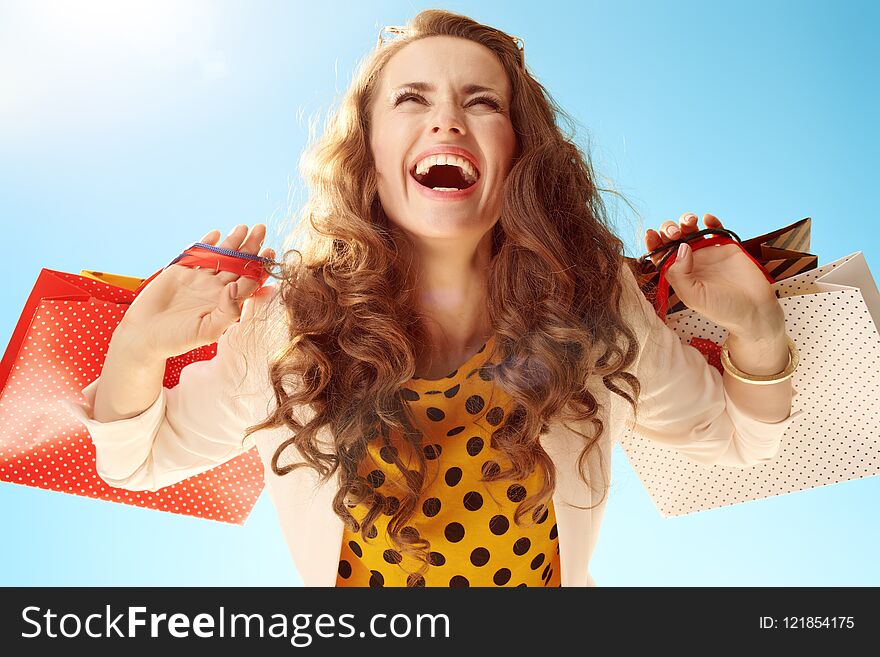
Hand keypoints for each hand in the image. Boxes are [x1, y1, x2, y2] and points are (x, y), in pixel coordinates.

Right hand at [117, 224, 275, 358]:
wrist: (145, 335)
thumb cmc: (178, 339)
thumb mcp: (208, 330)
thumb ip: (227, 312)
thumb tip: (237, 287)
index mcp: (227, 302)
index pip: (249, 281)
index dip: (260, 267)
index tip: (270, 253)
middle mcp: (216, 288)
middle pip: (238, 264)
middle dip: (251, 247)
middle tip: (261, 229)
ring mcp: (199, 278)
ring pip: (220, 256)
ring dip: (232, 241)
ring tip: (244, 227)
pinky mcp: (181, 271)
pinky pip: (196, 254)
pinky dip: (205, 243)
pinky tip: (216, 233)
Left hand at [644, 213, 783, 339]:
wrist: (754, 310)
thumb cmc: (722, 309)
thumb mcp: (693, 297)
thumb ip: (680, 275)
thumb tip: (680, 248)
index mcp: (679, 274)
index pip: (660, 255)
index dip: (654, 243)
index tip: (650, 234)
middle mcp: (691, 262)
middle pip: (673, 239)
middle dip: (669, 230)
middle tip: (674, 233)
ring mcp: (708, 253)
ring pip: (692, 231)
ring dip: (686, 222)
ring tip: (690, 221)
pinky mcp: (727, 247)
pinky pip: (716, 229)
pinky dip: (711, 221)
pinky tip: (707, 219)